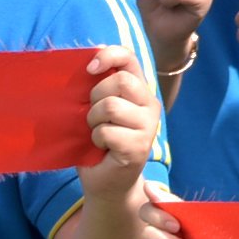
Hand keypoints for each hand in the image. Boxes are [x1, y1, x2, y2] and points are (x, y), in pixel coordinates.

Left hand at [81, 46, 161, 198]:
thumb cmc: (98, 142)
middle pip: (121, 81)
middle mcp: (150, 104)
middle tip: (91, 115)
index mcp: (139, 90)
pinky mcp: (139, 147)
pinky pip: (107, 132)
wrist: (106, 182)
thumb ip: (98, 86)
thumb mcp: (96, 108)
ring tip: (96, 133)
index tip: (89, 69)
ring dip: (93, 121)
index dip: (108, 55)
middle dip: (96, 97)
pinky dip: (96, 140)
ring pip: (111, 106)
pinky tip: (101, 149)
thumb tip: (88, 59)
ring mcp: (148, 126)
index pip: (129, 57)